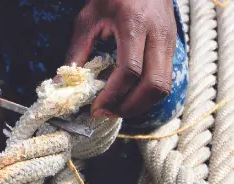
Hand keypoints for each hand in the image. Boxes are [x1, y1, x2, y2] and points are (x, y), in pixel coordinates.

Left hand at [66, 0, 175, 117]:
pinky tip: (126, 95)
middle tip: (106, 113)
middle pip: (155, 85)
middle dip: (130, 106)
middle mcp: (158, 35)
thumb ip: (75, 53)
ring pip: (165, 86)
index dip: (113, 94)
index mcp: (134, 25)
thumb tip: (60, 86)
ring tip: (115, 108)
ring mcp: (170, 42)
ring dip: (140, 104)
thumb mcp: (87, 20)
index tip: (95, 107)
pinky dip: (146, 94)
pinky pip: (164, 79)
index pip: (130, 70)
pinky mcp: (172, 48)